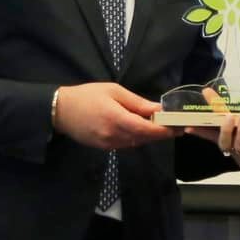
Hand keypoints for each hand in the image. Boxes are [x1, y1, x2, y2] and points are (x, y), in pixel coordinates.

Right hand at [54, 83, 171, 150]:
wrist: (60, 110)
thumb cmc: (87, 95)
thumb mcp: (114, 91)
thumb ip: (136, 102)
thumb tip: (157, 108)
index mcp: (117, 119)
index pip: (147, 129)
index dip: (164, 130)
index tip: (179, 128)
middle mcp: (114, 135)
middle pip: (144, 138)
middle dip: (160, 133)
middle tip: (175, 126)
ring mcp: (108, 144)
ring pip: (136, 142)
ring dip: (148, 135)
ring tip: (157, 124)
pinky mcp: (104, 148)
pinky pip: (126, 144)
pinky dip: (135, 137)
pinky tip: (138, 127)